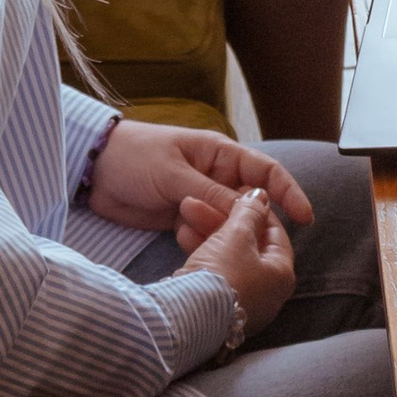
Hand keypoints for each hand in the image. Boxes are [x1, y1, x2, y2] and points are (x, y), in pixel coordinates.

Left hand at [85, 120, 314, 251]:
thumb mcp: (174, 173)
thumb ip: (211, 193)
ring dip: (218, 233)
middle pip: (249, 204)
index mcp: (220, 155)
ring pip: (228, 224)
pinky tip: (184, 240)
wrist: (92, 170)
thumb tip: (251, 211)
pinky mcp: (182, 219)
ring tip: (191, 231)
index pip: (266, 173)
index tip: (304, 218)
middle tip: (240, 241)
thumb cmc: (134, 156)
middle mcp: (216, 177)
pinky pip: (205, 235)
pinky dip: (201, 241)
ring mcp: (200, 199)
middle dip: (249, 222)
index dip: (288, 193)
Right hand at [179, 185, 298, 337]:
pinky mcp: (218, 312)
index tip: (235, 193)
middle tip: (202, 202)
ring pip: (228, 259)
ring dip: (208, 234)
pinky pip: (214, 276)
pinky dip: (202, 255)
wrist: (187, 319)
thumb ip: (249, 212)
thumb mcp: (236, 235)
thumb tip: (261, 195)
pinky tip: (183, 237)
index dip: (255, 209)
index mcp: (283, 275)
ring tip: (186, 214)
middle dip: (224, 221)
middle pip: (249, 246)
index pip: (275, 233)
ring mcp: (243, 306)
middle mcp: (268, 295)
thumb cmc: (221, 274)